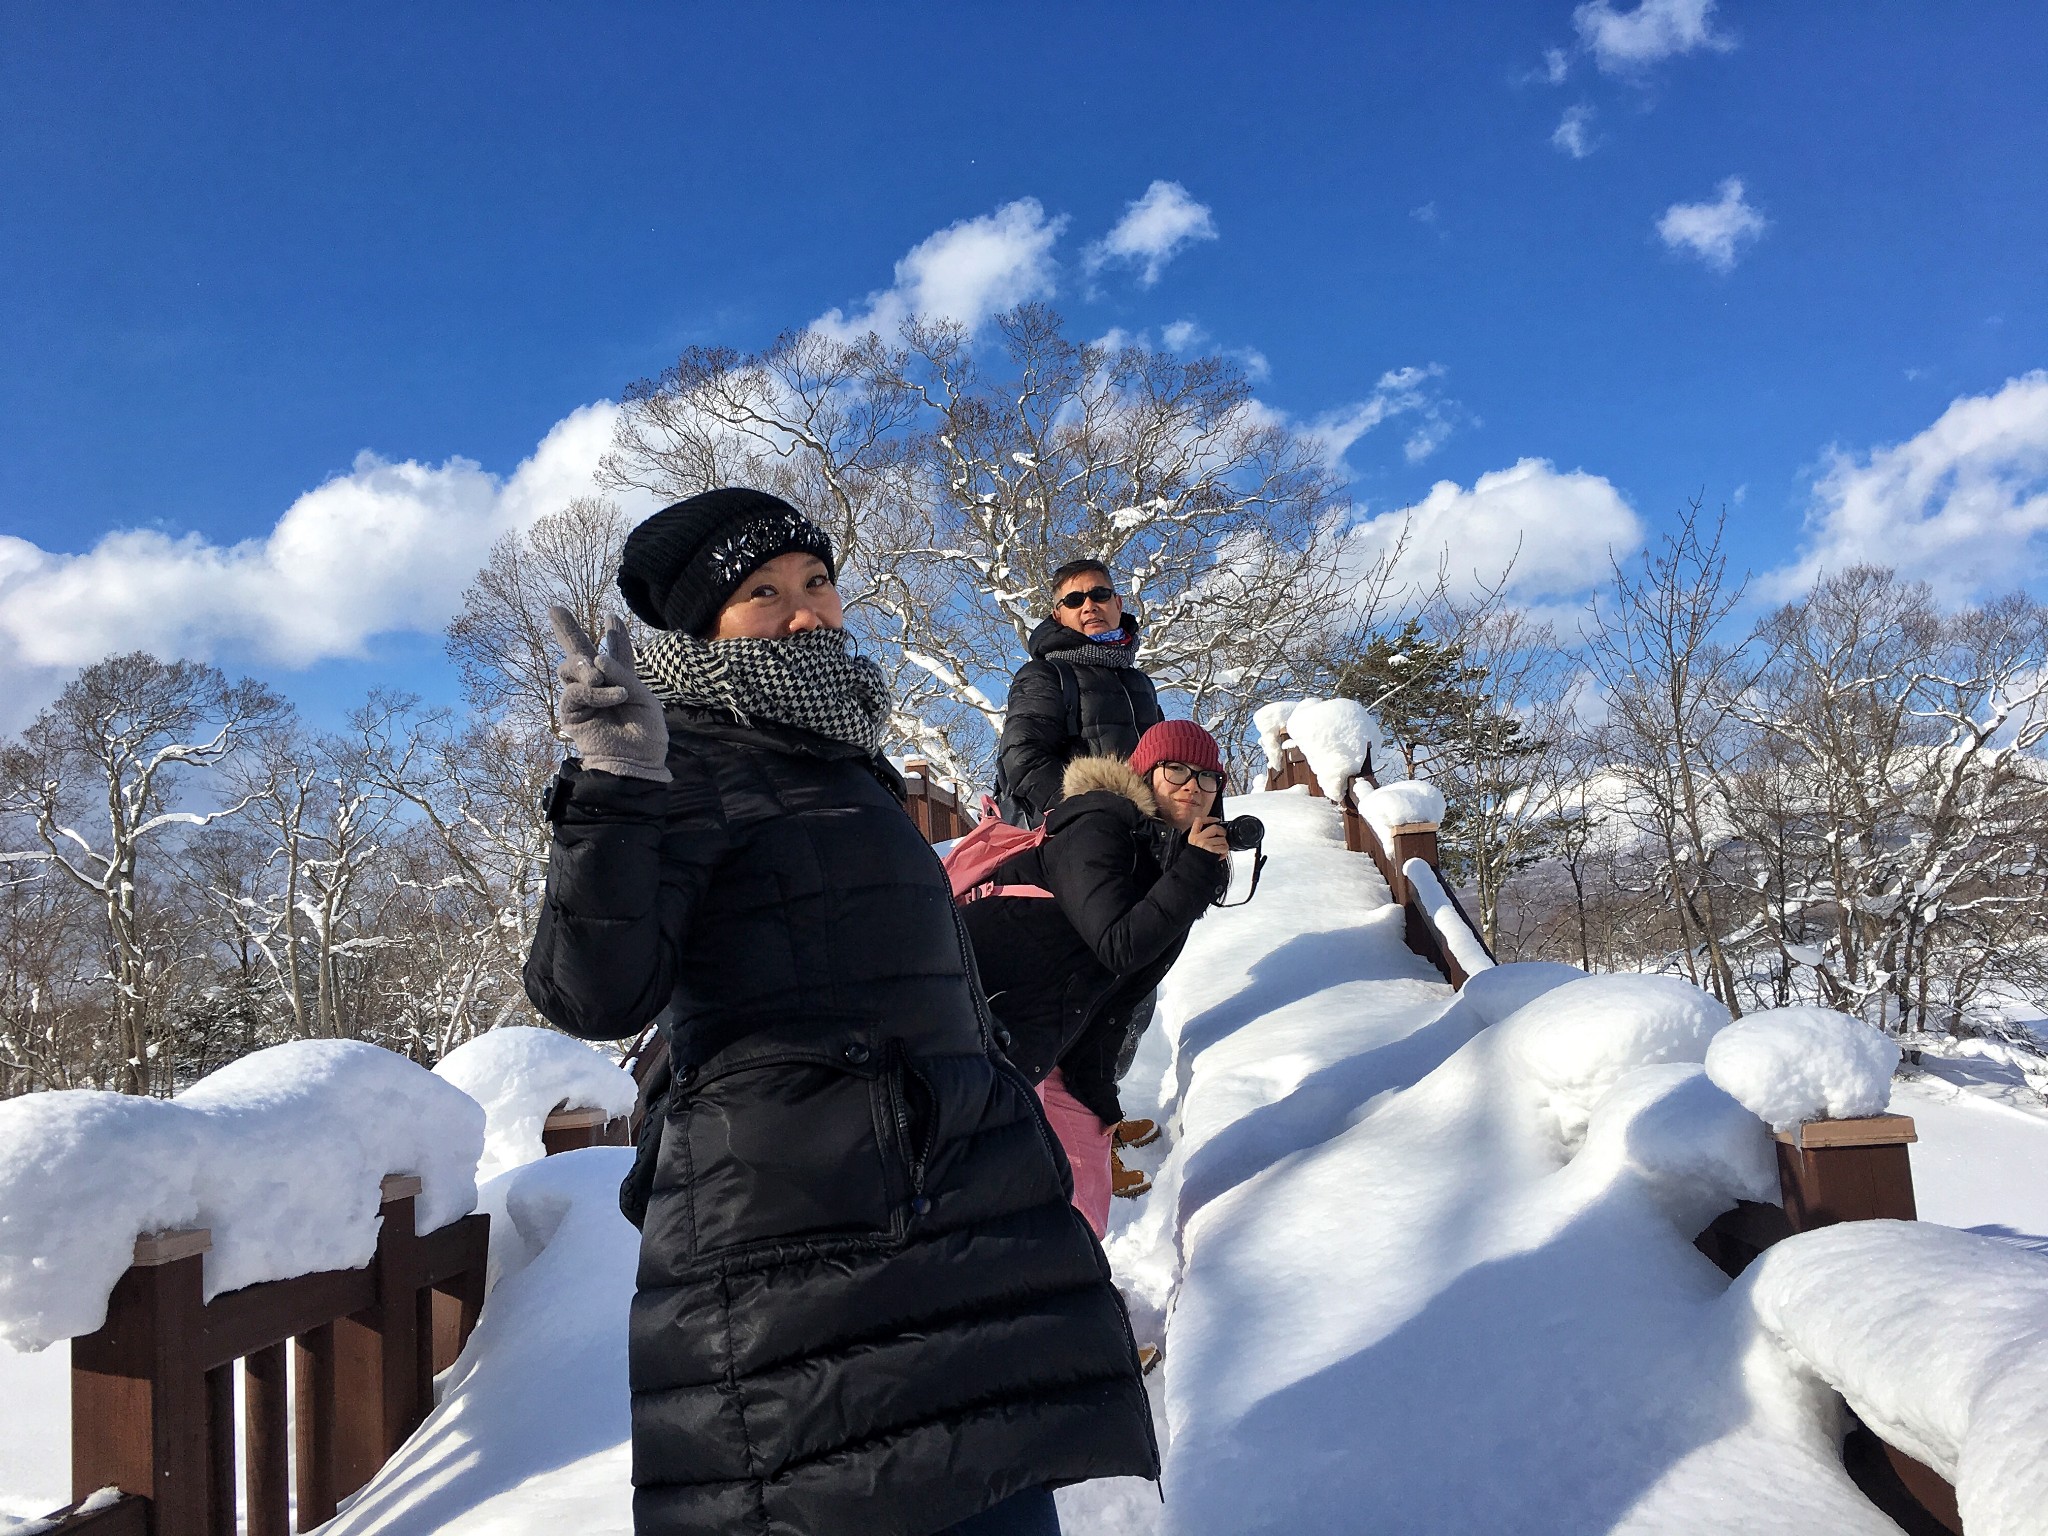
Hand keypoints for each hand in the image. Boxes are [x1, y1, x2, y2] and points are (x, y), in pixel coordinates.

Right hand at [549, 606, 670, 782]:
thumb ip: (621, 673)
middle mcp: (599, 685)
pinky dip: (595, 691)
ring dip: (585, 666)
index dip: (614, 634)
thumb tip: (595, 657)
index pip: (615, 652)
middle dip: (566, 629)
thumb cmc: (646, 733)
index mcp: (621, 680)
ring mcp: (582, 697)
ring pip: (570, 667)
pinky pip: (577, 691)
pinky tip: (613, 696)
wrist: (637, 762)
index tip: (612, 617)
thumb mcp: (642, 696)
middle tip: (555, 609)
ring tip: (599, 676)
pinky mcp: (571, 712)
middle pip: (578, 652)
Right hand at [1187, 815, 1229, 858]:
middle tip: (1222, 836)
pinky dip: (1225, 851)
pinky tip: (1220, 854)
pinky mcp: (1211, 850)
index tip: (1217, 820)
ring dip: (1224, 844)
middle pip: (1214, 828)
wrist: (1194, 867)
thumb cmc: (1195, 856)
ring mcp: (1205, 843)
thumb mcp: (1193, 843)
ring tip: (1220, 849)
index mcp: (1193, 835)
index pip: (1199, 821)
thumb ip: (1200, 835)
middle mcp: (1199, 838)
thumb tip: (1214, 829)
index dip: (1210, 818)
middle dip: (1222, 832)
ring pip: (1222, 839)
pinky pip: (1224, 847)